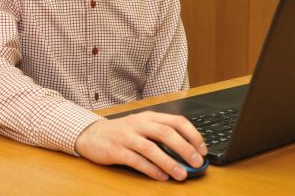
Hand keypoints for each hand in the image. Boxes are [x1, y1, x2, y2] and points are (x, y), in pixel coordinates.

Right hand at [74, 111, 207, 180]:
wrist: (92, 134)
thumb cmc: (123, 132)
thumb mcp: (142, 127)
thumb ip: (161, 135)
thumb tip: (187, 151)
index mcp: (149, 117)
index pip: (176, 121)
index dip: (192, 134)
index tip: (202, 149)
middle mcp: (139, 124)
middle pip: (166, 133)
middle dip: (185, 148)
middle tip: (197, 162)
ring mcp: (126, 136)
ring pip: (151, 148)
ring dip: (169, 162)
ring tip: (181, 174)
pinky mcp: (115, 150)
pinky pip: (136, 160)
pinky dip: (150, 169)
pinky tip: (161, 177)